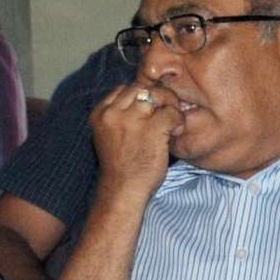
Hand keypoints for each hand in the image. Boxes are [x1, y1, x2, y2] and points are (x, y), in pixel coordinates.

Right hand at [87, 81, 178, 197]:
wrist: (122, 191)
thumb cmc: (121, 167)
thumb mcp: (109, 136)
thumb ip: (121, 117)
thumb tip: (146, 99)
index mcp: (100, 114)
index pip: (123, 89)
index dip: (141, 96)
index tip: (150, 109)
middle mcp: (113, 113)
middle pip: (140, 88)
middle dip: (157, 96)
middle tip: (166, 110)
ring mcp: (132, 120)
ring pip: (156, 95)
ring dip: (169, 104)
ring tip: (173, 120)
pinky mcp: (152, 129)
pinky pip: (171, 112)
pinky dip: (178, 119)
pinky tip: (176, 131)